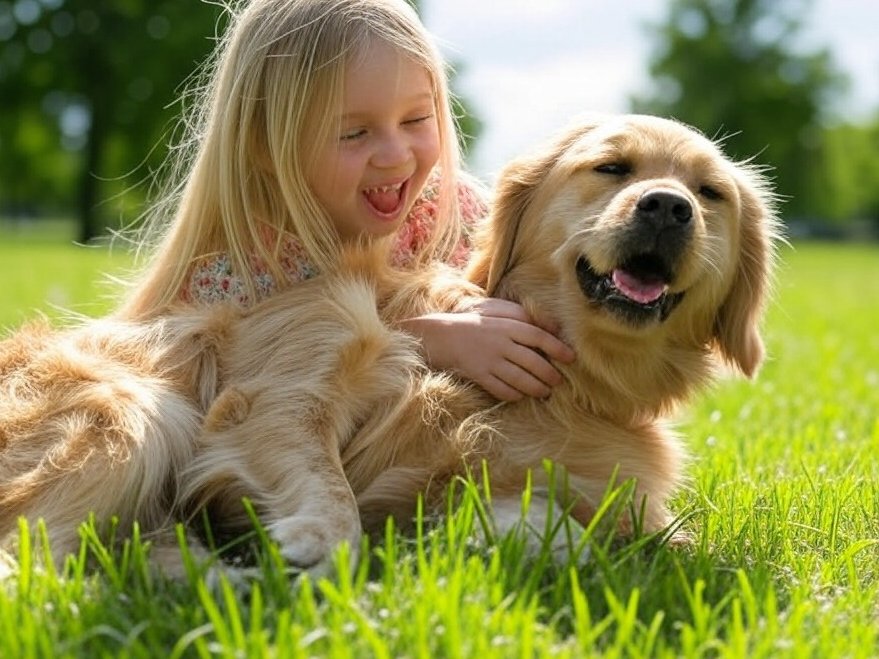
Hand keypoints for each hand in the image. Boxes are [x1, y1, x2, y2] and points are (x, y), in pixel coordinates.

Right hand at [398, 298, 574, 401]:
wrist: (439, 336)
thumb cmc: (472, 321)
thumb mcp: (497, 310)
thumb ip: (523, 315)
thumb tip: (553, 326)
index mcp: (506, 325)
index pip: (538, 336)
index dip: (557, 348)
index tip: (570, 358)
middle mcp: (500, 343)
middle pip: (533, 361)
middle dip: (549, 374)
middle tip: (558, 381)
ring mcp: (489, 360)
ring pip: (520, 379)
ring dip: (536, 388)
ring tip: (544, 392)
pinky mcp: (478, 375)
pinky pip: (502, 389)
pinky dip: (514, 395)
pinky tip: (521, 396)